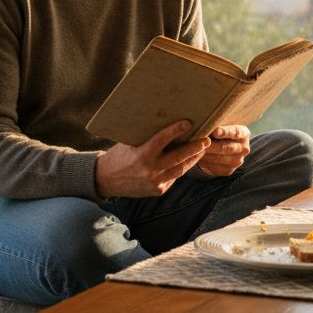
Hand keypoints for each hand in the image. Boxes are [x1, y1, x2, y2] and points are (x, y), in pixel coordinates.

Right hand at [94, 120, 209, 197]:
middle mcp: (150, 170)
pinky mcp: (158, 190)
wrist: (106, 180)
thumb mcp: (130, 144)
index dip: (177, 130)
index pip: (163, 140)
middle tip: (206, 139)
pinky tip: (187, 161)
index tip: (189, 122)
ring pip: (181, 169)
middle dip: (195, 148)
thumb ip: (147, 139)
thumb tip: (166, 126)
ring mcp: (155, 182)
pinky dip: (180, 168)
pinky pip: (173, 177)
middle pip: (179, 157)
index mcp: (141, 155)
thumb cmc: (119, 156)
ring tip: (202, 149)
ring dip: (193, 159)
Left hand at [196, 124, 250, 176]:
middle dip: (210, 144)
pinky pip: (214, 167)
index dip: (225, 132)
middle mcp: (243, 148)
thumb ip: (217, 123)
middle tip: (197, 141)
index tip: (215, 131)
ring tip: (193, 148)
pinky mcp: (228, 170)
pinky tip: (196, 156)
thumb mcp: (222, 124)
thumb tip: (205, 122)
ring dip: (205, 154)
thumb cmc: (220, 131)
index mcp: (244, 134)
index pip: (235, 132)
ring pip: (218, 158)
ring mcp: (237, 161)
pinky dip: (204, 162)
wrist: (222, 146)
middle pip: (226, 147)